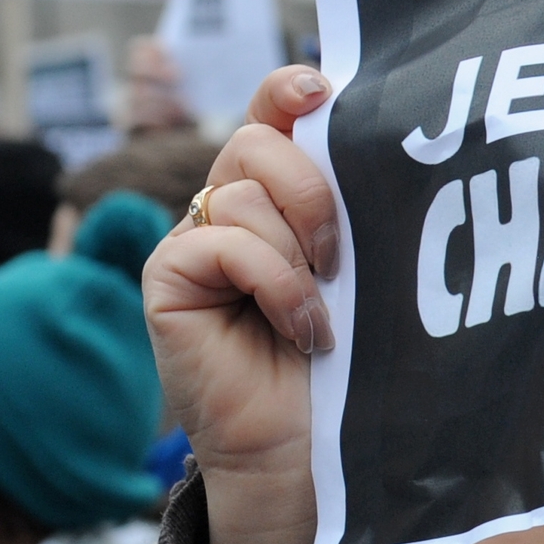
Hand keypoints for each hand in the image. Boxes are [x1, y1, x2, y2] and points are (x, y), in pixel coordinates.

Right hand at [142, 65, 342, 543]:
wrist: (311, 452)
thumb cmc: (351, 364)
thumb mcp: (364, 269)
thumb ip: (355, 206)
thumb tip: (376, 136)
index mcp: (277, 195)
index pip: (273, 114)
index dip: (290, 91)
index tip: (324, 91)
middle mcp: (229, 209)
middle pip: (257, 141)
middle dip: (310, 186)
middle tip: (341, 254)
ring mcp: (193, 242)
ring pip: (241, 191)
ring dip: (298, 251)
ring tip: (325, 310)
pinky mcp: (167, 280)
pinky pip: (219, 241)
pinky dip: (272, 280)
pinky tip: (301, 328)